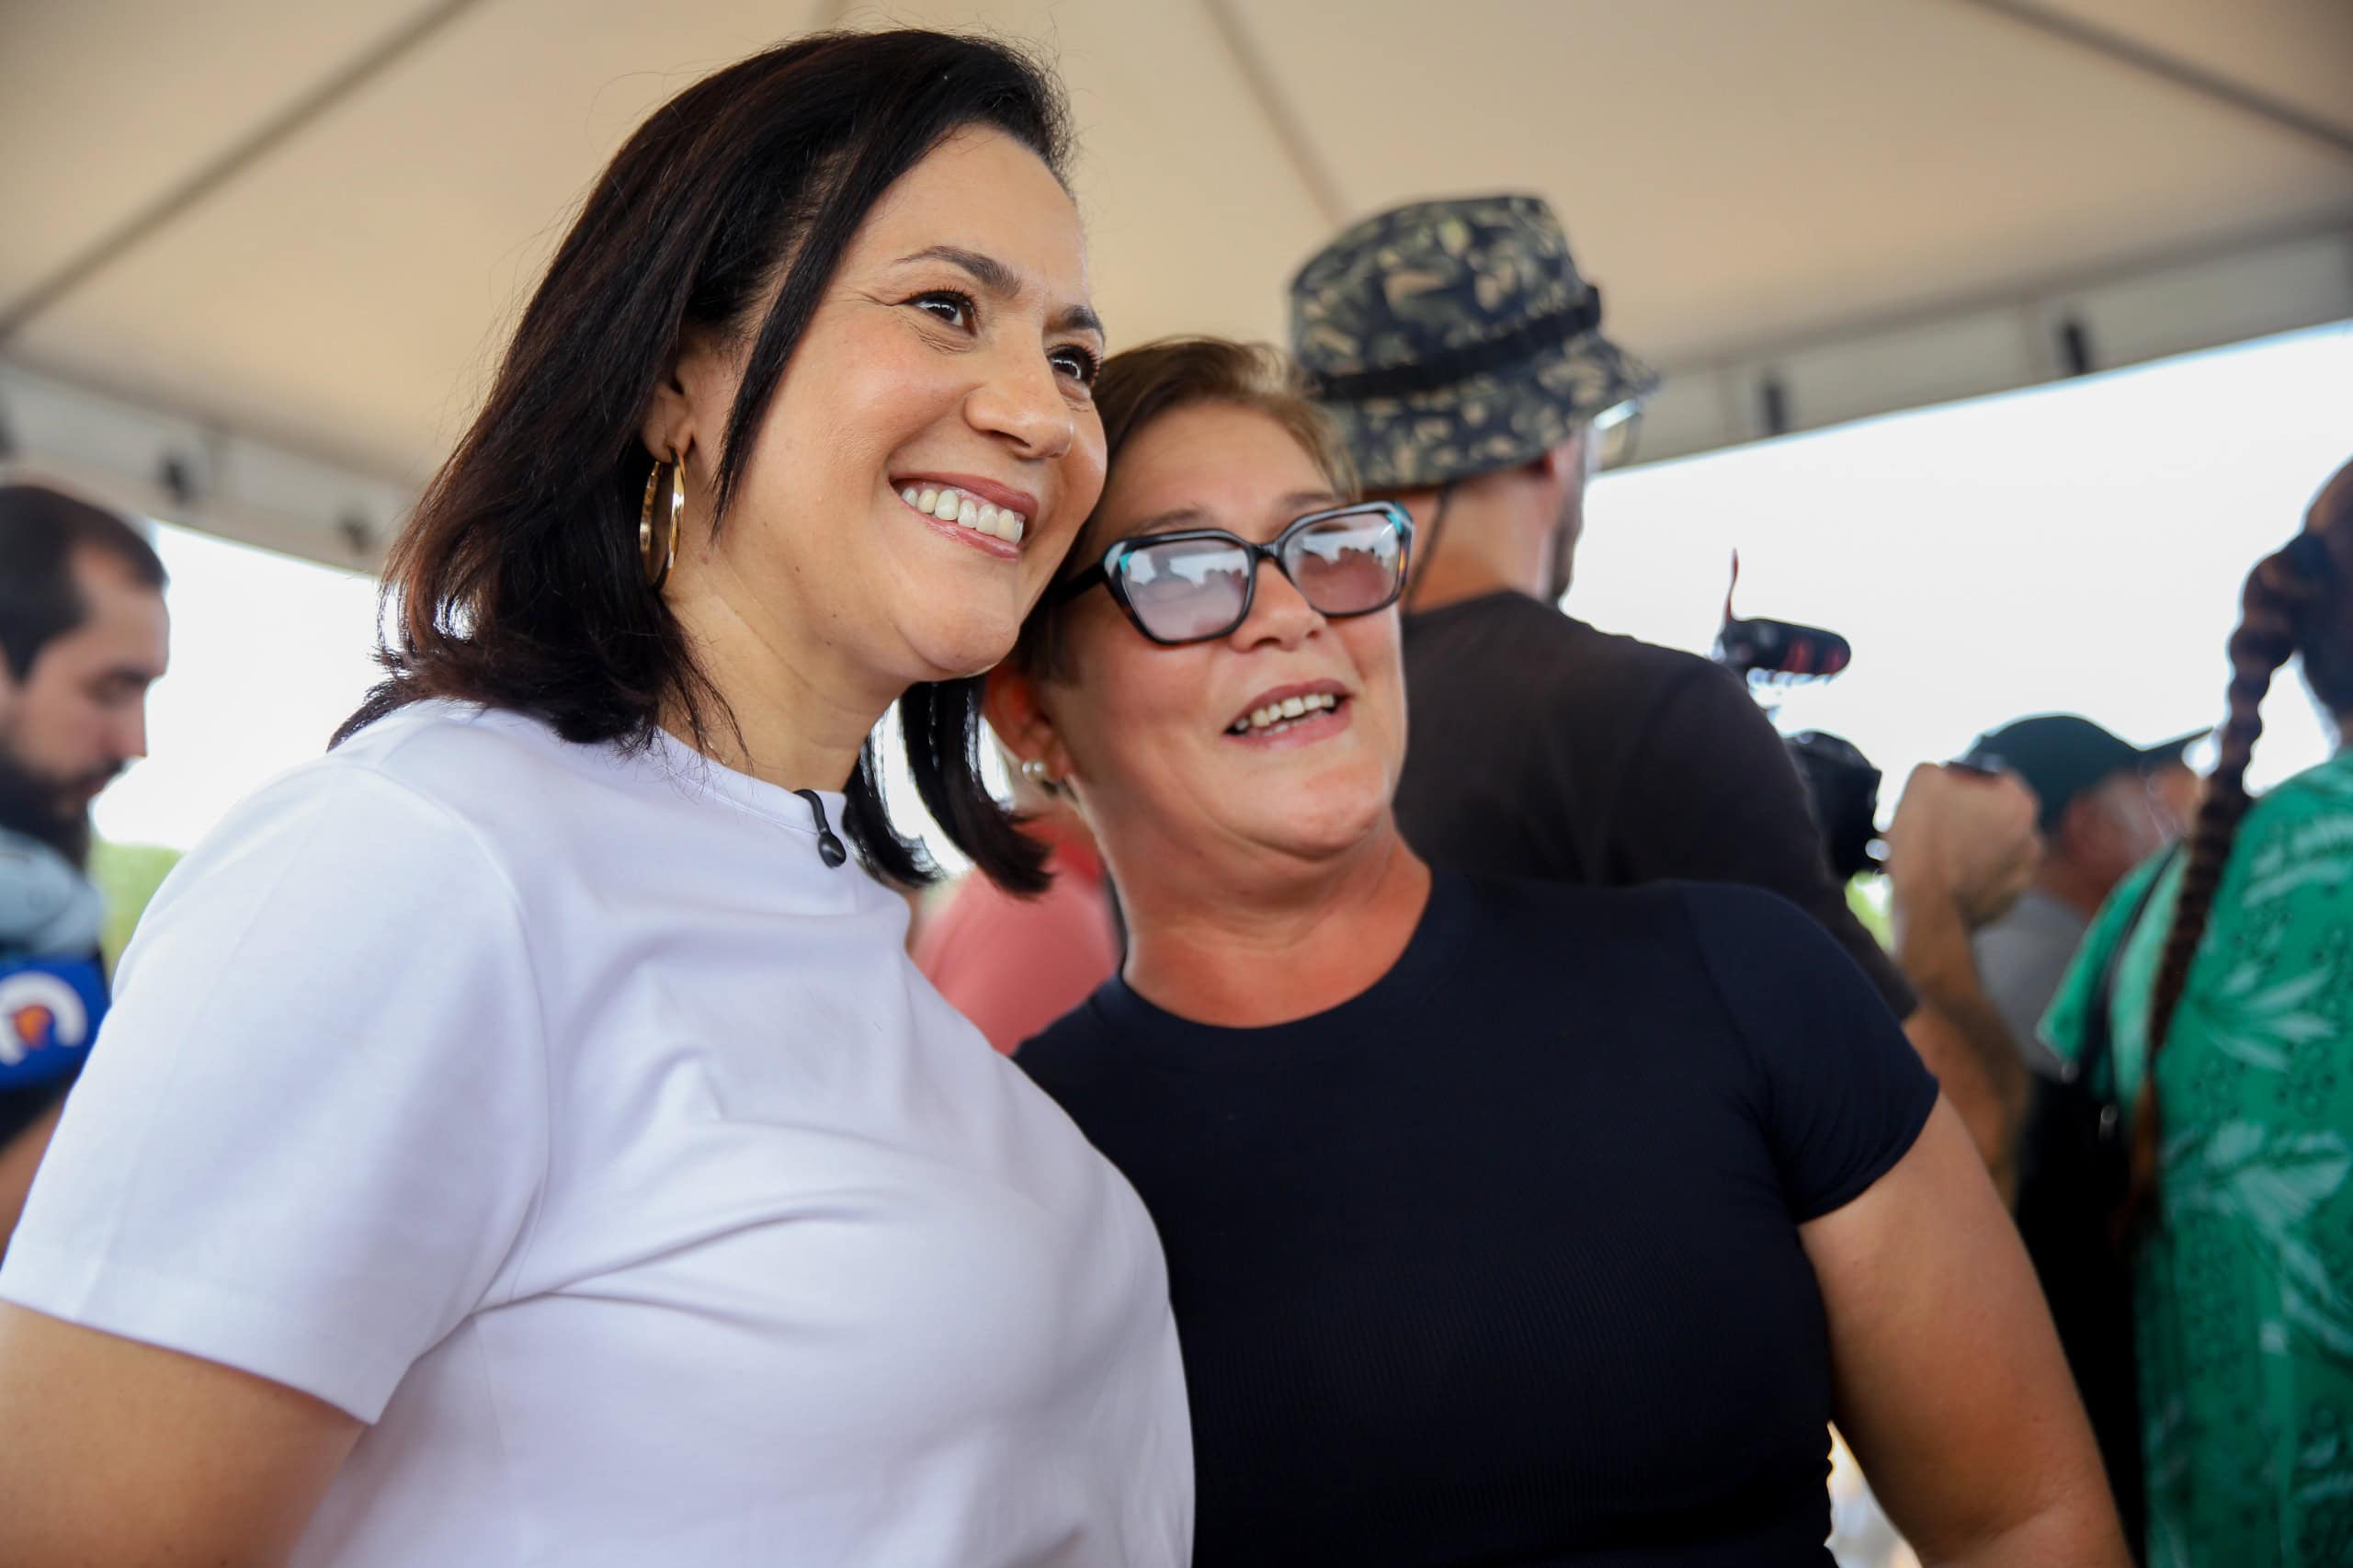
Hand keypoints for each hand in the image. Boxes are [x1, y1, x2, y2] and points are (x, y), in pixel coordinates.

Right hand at [1884, 763, 2041, 929]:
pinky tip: (1945, 880)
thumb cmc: (1926, 842)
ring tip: (1937, 858)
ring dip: (1971, 849)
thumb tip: (1941, 775)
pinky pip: (1988, 880)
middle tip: (1935, 827)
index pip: (1992, 778)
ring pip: (1993, 849)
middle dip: (1968, 818)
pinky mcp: (2008, 903)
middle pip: (1994, 815)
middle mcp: (2032, 837)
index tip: (1939, 796)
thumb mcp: (1922, 781)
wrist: (1927, 909)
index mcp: (2019, 802)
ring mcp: (2023, 874)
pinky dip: (1971, 878)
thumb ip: (1939, 769)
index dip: (1961, 783)